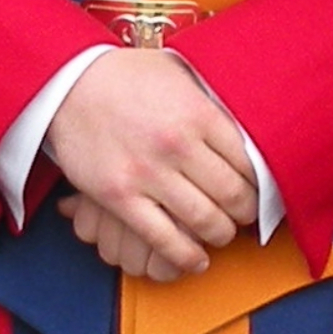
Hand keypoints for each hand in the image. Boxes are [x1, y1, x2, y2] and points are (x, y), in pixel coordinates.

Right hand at [43, 49, 258, 278]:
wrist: (70, 84)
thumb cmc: (130, 76)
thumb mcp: (181, 73)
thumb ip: (213, 99)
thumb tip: (248, 119)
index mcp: (200, 113)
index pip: (248, 159)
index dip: (261, 181)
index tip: (262, 190)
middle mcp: (178, 145)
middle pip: (232, 193)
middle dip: (246, 212)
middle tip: (247, 216)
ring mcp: (148, 173)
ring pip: (203, 219)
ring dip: (221, 234)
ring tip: (223, 234)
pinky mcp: (119, 197)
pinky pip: (161, 237)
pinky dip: (185, 255)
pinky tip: (197, 260)